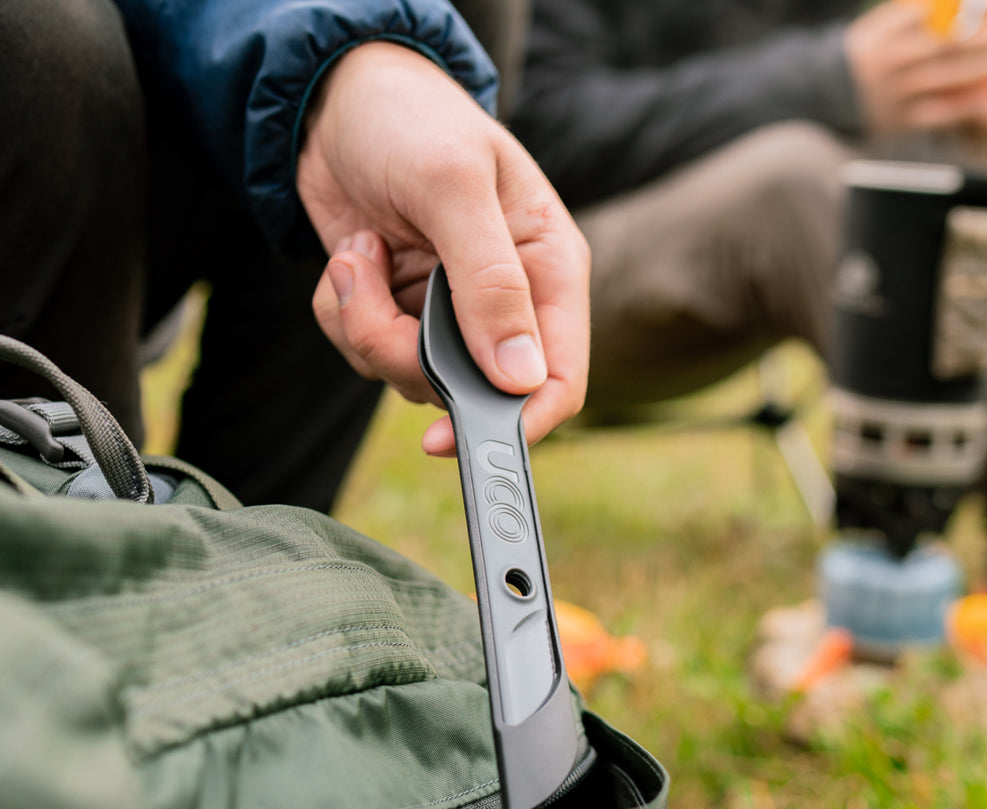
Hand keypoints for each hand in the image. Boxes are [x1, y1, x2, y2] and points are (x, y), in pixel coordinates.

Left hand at [299, 41, 589, 455]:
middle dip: (404, 356)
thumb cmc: (410, 120)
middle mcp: (505, 304)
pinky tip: (353, 258)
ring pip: (409, 378)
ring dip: (365, 324)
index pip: (559, 378)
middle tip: (371, 293)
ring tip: (361, 253)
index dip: (516, 421)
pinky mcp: (400, 313)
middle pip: (470, 391)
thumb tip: (520, 377)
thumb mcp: (453, 187)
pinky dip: (343, 312)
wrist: (334, 101)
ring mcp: (449, 315)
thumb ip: (491, 284)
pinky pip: (366, 352)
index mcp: (547, 271)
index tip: (451, 435)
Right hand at [844, 1, 986, 136]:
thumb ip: (913, 15)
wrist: (824, 99)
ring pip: (940, 79)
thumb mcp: (880, 29)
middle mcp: (886, 64)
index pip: (928, 16)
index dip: (964, 8)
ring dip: (977, 69)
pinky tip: (985, 96)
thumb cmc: (867, 56)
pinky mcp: (896, 121)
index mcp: (882, 35)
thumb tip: (961, 3)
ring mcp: (891, 94)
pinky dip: (962, 106)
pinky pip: (935, 113)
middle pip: (939, 46)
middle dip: (978, 38)